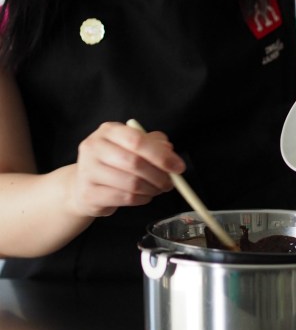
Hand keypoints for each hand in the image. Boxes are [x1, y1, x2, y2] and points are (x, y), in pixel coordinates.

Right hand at [70, 122, 185, 216]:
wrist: (83, 184)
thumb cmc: (115, 162)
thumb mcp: (132, 147)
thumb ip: (153, 144)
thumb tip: (169, 150)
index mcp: (109, 131)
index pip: (137, 140)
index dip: (161, 155)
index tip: (179, 167)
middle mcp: (94, 147)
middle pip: (135, 163)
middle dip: (159, 176)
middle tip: (170, 183)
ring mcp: (88, 171)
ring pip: (132, 183)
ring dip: (152, 189)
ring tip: (158, 190)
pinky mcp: (89, 193)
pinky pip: (125, 198)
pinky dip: (142, 199)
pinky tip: (145, 196)